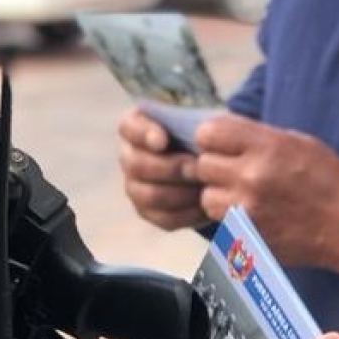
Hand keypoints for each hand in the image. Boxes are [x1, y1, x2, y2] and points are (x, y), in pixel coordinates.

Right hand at [117, 109, 208, 230]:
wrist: (209, 162)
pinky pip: (165, 218)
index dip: (143, 135)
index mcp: (135, 128)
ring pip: (150, 195)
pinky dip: (188, 213)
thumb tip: (199, 134)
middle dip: (169, 168)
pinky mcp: (150, 212)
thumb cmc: (201, 134)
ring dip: (180, 193)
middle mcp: (129, 157)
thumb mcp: (198, 121)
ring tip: (205, 187)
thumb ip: (193, 122)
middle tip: (197, 168)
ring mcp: (135, 187)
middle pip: (137, 165)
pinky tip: (206, 206)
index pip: (129, 128)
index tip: (162, 141)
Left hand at [192, 114, 338, 276]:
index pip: (208, 132)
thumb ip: (256, 137)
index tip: (222, 143)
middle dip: (215, 166)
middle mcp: (252, 177)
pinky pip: (220, 223)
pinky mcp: (250, 237)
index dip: (211, 137)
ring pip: (206, 198)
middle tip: (234, 170)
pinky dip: (229, 218)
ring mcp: (248, 211)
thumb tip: (222, 137)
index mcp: (267, 147)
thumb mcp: (297, 142)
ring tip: (243, 195)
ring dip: (219, 195)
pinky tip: (251, 214)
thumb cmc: (330, 180)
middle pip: (202, 166)